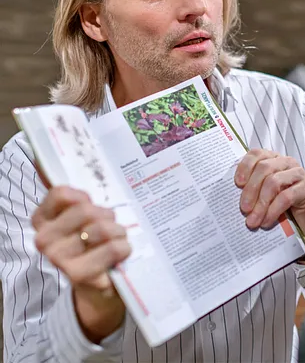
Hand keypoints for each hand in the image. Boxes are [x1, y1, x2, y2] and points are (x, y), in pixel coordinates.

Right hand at [31, 186, 130, 341]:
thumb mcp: (84, 215)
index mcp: (42, 220)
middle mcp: (44, 239)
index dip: (85, 197)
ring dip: (119, 232)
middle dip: (108, 216)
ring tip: (116, 240)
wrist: (99, 282)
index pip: (62, 193)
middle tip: (110, 227)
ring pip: (102, 228)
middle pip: (87, 210)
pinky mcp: (78, 274)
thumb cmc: (93, 241)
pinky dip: (124, 248)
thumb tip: (45, 159)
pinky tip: (120, 254)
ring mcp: (58, 258)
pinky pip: (113, 248)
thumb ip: (73, 194)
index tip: (91, 206)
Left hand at [235, 149, 304, 238]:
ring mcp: (299, 173)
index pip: (256, 154)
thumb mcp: (259, 195)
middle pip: (264, 168)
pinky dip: (273, 210)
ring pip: (274, 181)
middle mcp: (286, 162)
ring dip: (261, 204)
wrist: (300, 223)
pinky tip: (266, 222)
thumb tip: (229, 194)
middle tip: (244, 210)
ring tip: (253, 221)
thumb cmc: (276, 207)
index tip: (237, 184)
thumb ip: (249, 189)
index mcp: (272, 159)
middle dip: (251, 190)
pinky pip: (287, 196)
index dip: (245, 167)